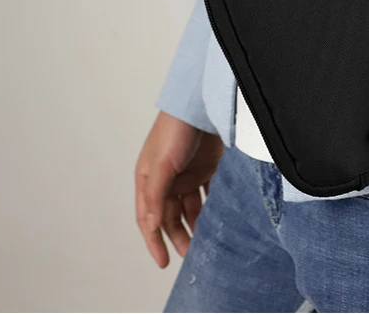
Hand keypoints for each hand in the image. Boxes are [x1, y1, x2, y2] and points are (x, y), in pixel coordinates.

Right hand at [135, 111, 223, 267]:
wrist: (200, 104)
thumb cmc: (174, 131)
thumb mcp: (162, 165)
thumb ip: (157, 196)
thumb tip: (152, 226)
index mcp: (148, 180)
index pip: (148, 219)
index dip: (154, 242)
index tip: (163, 263)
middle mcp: (166, 180)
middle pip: (171, 216)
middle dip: (179, 236)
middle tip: (191, 255)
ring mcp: (187, 174)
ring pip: (191, 208)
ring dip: (196, 224)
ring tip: (207, 241)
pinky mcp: (207, 167)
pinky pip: (208, 194)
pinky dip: (212, 207)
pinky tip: (220, 219)